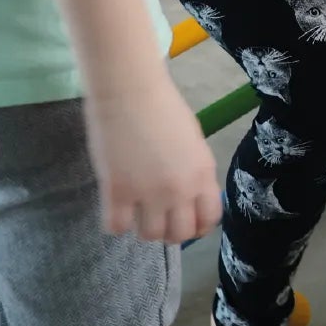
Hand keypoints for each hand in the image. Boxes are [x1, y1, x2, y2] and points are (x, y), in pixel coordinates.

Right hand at [85, 70, 222, 242]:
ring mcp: (148, 194)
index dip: (198, 226)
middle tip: (157, 217)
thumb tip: (187, 196)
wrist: (130, 90)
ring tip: (135, 210)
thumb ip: (193, 171)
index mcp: (203, 173)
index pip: (210, 218)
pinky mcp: (117, 192)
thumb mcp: (192, 141)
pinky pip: (116, 227)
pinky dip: (116, 222)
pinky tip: (115, 207)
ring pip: (149, 236)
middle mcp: (180, 189)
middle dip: (169, 231)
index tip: (186, 222)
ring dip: (142, 227)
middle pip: (179, 234)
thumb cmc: (162, 106)